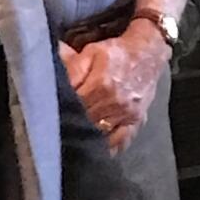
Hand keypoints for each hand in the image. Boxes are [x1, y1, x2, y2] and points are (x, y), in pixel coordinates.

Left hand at [60, 22, 168, 151]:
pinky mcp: (136, 121)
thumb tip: (57, 78)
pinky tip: (96, 148)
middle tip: (60, 124)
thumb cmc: (116, 52)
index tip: (52, 109)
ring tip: (74, 136)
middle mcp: (115, 103)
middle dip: (73, 122)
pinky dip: (108, 147)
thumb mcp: (91, 52)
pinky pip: (121, 142)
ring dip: (87, 135)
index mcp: (101, 84)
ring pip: (101, 133)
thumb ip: (73, 67)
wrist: (147, 54)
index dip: (63, 106)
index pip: (75, 103)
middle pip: (86, 121)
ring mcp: (127, 115)